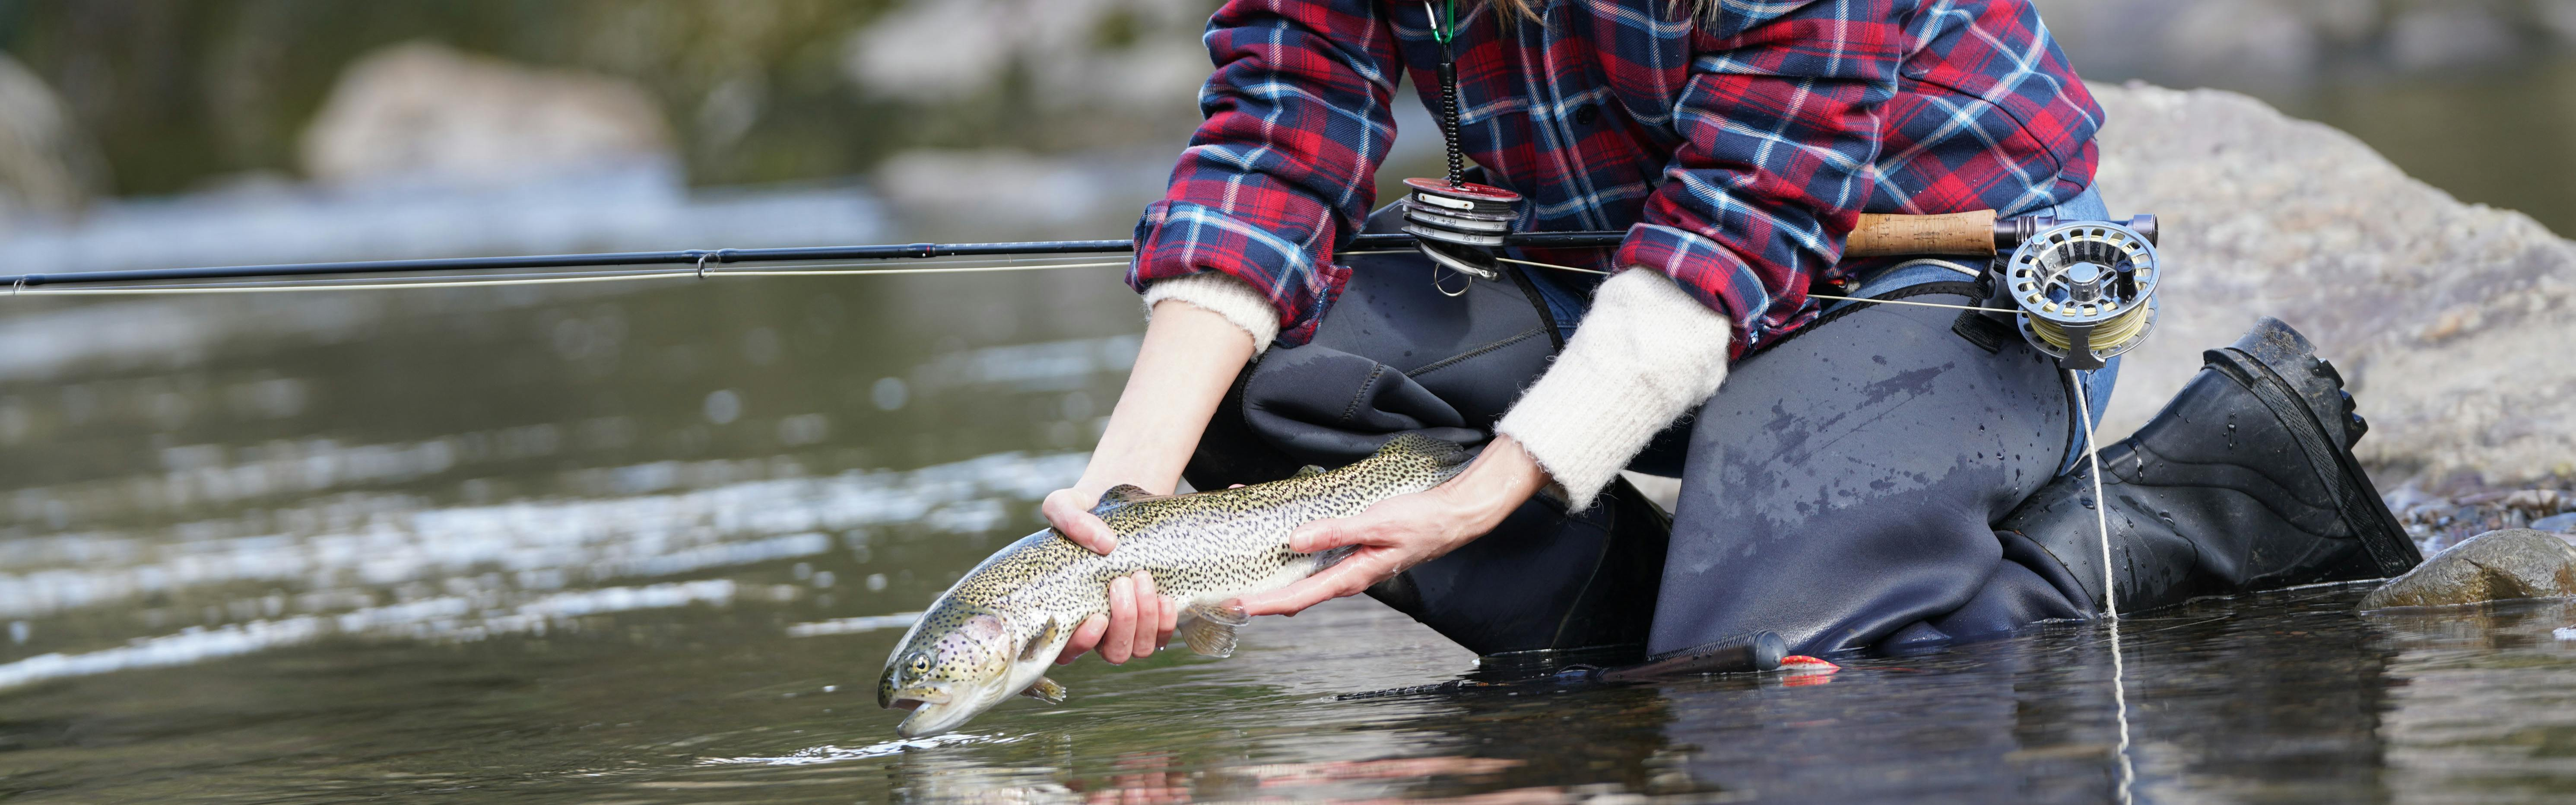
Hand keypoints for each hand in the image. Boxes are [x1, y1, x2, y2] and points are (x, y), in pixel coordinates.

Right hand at [1040, 487, 1173, 663]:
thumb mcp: (1065, 505)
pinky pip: (1163, 638)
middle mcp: (1098, 627)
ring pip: (1140, 649)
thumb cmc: (1083, 511)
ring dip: (1146, 619)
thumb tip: (1105, 545)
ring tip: (1143, 579)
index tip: (1097, 618)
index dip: (1081, 645)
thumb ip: (1070, 519)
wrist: (1116, 505)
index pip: (1067, 651)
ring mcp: (1128, 626)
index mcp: (1068, 610)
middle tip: (1123, 582)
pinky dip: (1166, 621)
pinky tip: (1165, 596)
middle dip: (1124, 622)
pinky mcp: (1154, 618)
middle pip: (1113, 653)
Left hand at [1235, 437, 1548, 616]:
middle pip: (1292, 590)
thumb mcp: (1377, 523)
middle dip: (1257, 590)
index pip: (1297, 598)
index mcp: (1350, 576)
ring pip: (1300, 570)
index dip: (1262, 604)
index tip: (1233, 606)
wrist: (1453, 515)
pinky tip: (1271, 520)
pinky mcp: (1350, 545)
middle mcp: (1344, 574)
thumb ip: (1335, 531)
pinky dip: (1289, 539)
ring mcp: (1346, 562)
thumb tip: (1294, 541)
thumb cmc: (1421, 521)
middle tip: (1222, 589)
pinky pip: (1313, 548)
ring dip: (1269, 565)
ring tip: (1236, 554)